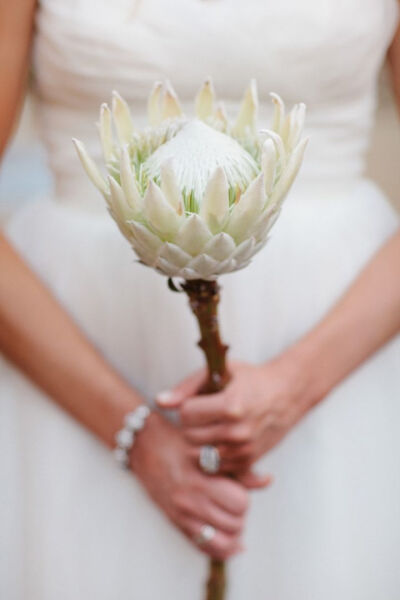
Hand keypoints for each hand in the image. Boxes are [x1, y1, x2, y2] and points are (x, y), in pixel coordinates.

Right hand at [131, 412, 264, 558]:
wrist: (143, 445)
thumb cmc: (179, 440)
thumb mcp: (208, 448)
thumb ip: (238, 467)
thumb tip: (268, 480)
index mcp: (200, 479)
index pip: (239, 503)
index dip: (244, 497)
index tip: (238, 487)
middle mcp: (189, 501)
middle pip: (234, 524)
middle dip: (240, 514)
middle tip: (235, 501)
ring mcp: (181, 515)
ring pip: (222, 543)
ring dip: (233, 532)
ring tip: (232, 518)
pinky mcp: (175, 522)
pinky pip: (202, 547)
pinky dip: (220, 549)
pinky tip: (232, 543)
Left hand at [156, 358, 313, 475]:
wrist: (287, 394)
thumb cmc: (250, 379)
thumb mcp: (220, 372)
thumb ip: (186, 387)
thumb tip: (160, 402)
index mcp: (230, 406)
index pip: (185, 414)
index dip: (187, 406)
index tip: (198, 401)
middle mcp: (237, 431)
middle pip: (189, 436)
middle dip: (190, 425)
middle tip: (202, 414)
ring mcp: (243, 449)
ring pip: (198, 455)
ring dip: (198, 442)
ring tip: (209, 426)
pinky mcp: (248, 462)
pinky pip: (214, 467)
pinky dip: (211, 455)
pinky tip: (219, 439)